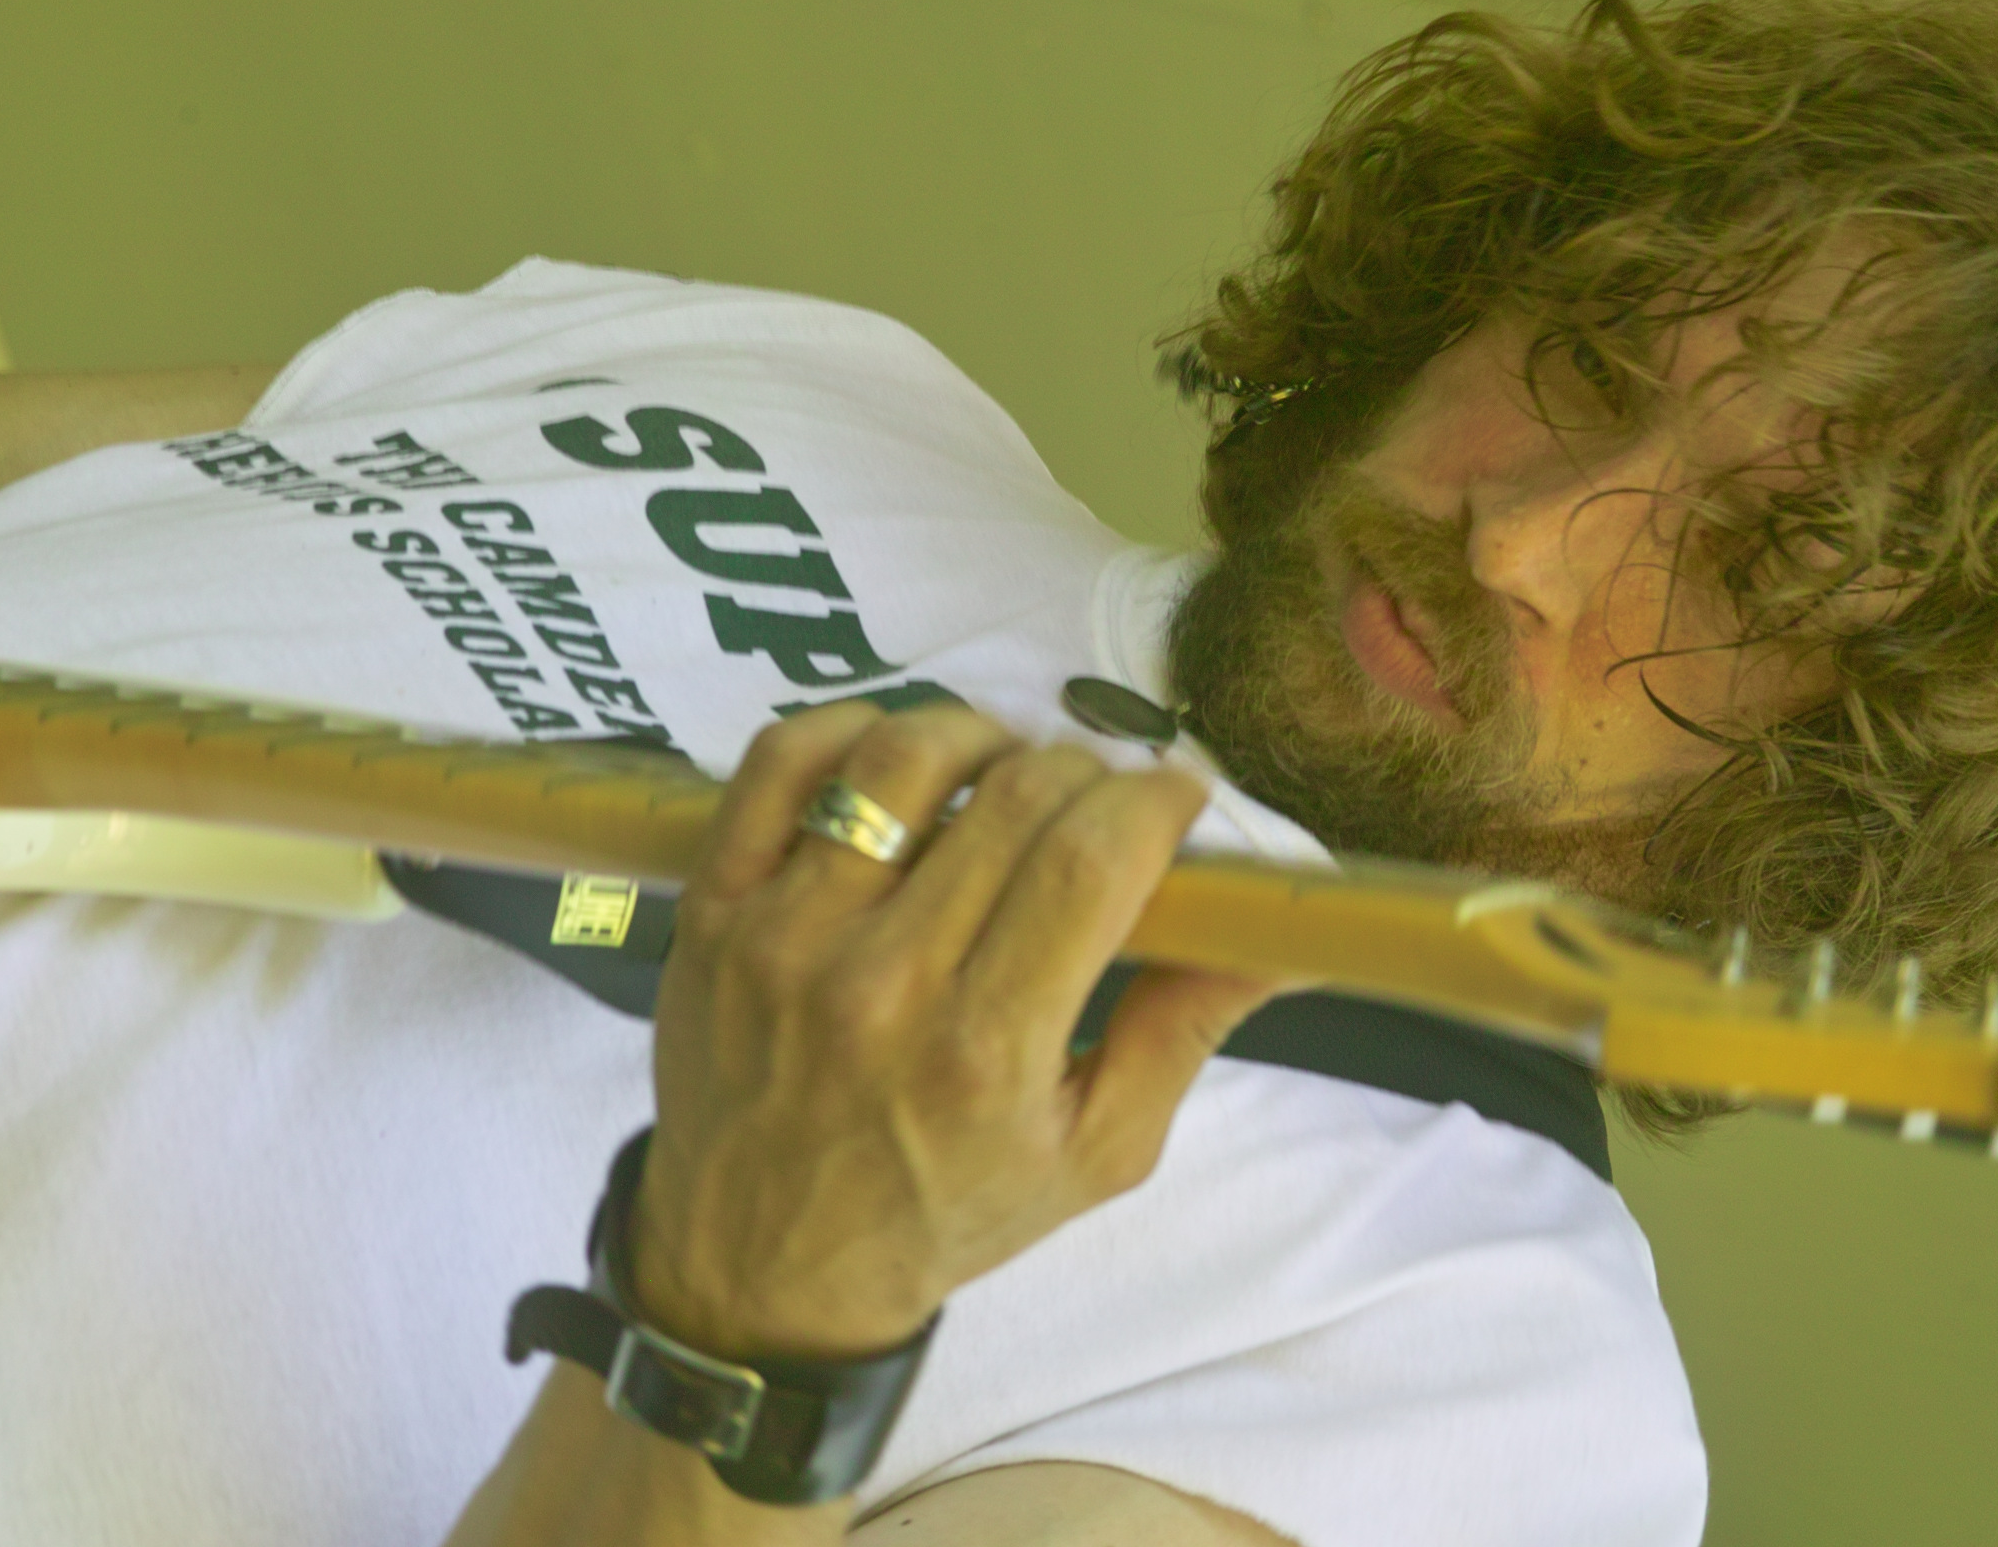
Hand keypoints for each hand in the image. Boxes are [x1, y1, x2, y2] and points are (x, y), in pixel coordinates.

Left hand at [622, 700, 1280, 1362]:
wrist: (759, 1266)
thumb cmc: (939, 1209)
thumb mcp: (1093, 1155)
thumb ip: (1183, 1032)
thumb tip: (1283, 938)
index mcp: (985, 1053)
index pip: (1092, 861)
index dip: (1155, 801)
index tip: (1176, 800)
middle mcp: (881, 986)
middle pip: (1013, 798)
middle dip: (1085, 773)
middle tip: (1098, 802)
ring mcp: (784, 939)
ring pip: (899, 758)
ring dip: (979, 739)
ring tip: (1004, 774)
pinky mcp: (714, 909)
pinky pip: (780, 762)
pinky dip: (851, 731)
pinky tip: (898, 765)